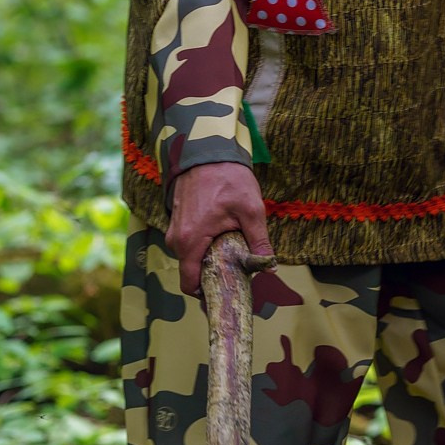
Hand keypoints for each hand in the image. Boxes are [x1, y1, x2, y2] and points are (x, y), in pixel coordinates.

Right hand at [165, 161, 274, 295]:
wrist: (206, 150)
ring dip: (208, 258)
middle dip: (212, 274)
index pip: (189, 284)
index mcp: (192, 241)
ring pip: (190, 257)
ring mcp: (174, 230)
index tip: (226, 292)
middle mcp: (177, 239)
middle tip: (237, 270)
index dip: (206, 294)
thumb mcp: (251, 210)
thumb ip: (259, 242)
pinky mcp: (177, 221)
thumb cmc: (228, 178)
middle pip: (191, 272)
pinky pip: (188, 244)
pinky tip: (222, 236)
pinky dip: (203, 246)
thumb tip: (270, 267)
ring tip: (231, 250)